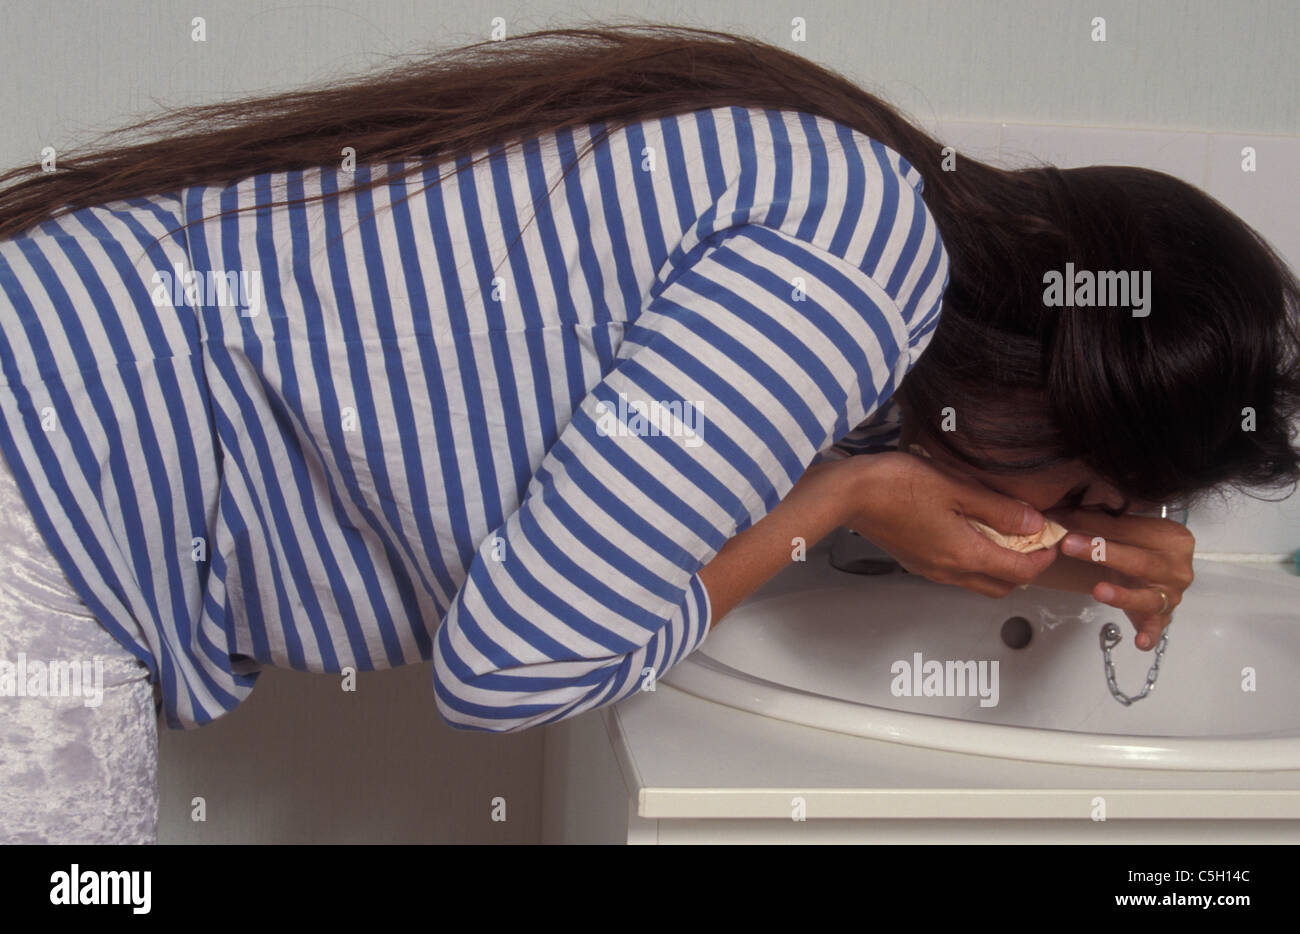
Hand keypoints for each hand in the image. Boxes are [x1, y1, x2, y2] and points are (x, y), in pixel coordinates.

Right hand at [840, 451, 1058, 596]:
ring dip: (999, 566)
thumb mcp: (957, 488)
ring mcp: (929, 570)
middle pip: (1002, 587)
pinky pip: (956, 572)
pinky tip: (970, 530)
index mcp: (964, 555)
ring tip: (1005, 533)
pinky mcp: (915, 561)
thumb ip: (999, 510)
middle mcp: (949, 571)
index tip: (1054, 538)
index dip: (1044, 558)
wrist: (849, 495)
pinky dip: (975, 560)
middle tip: (1034, 541)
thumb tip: (1034, 525)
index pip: (1020, 572)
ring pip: (978, 581)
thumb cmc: (898, 485)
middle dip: (1025, 569)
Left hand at [1048, 508, 1194, 650]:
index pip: (1130, 530)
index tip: (1065, 522)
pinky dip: (1149, 634)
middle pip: (1139, 561)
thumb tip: (1058, 514)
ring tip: (1099, 591)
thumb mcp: (1123, 531)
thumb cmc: (1140, 548)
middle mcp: (1176, 567)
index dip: (1095, 525)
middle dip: (1102, 553)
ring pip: (1147, 596)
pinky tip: (1140, 642)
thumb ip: (1098, 522)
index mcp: (1171, 538)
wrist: (1162, 569)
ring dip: (1123, 595)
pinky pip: (1156, 627)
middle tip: (1069, 545)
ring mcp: (1172, 594)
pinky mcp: (1164, 616)